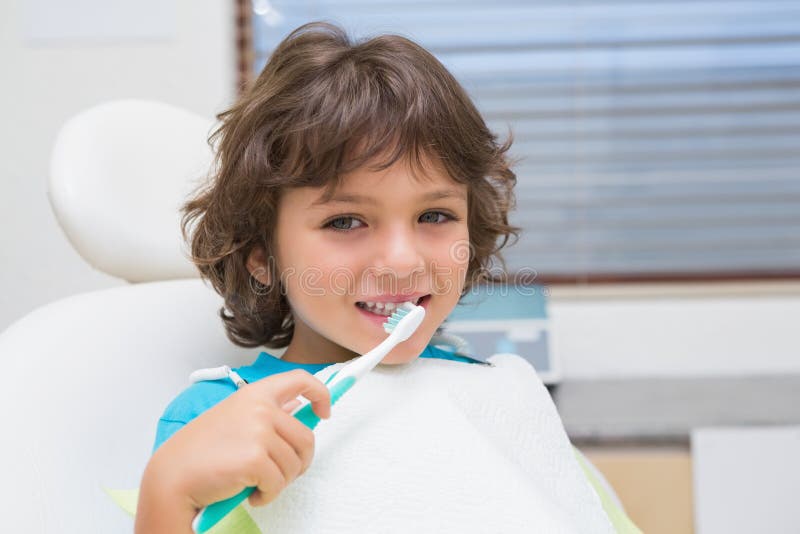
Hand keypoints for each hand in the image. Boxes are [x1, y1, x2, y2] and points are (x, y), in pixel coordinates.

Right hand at [140, 369, 330, 514]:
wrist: (173, 476)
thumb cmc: (201, 451)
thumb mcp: (235, 418)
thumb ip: (267, 412)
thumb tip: (299, 408)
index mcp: (255, 393)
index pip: (300, 380)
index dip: (321, 394)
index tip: (324, 412)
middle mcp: (260, 408)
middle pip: (307, 437)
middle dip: (300, 462)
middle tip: (282, 473)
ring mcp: (259, 432)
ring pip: (296, 463)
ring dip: (280, 481)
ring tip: (257, 483)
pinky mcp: (255, 459)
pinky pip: (280, 483)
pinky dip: (268, 495)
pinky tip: (250, 493)